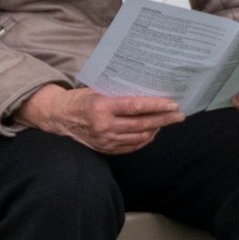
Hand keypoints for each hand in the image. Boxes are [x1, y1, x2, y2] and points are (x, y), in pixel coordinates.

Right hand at [15, 84, 182, 154]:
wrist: (58, 117)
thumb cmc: (81, 99)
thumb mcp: (99, 90)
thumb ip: (121, 93)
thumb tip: (150, 91)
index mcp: (102, 107)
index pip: (136, 107)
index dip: (157, 106)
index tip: (174, 104)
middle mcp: (104, 125)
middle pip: (142, 123)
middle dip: (165, 119)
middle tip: (180, 115)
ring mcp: (104, 140)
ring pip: (139, 136)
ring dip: (157, 129)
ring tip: (168, 121)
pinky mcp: (104, 149)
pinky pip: (131, 146)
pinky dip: (144, 139)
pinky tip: (152, 131)